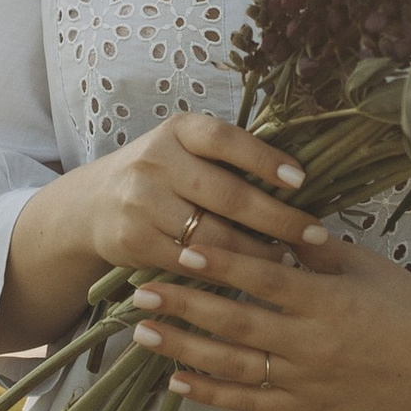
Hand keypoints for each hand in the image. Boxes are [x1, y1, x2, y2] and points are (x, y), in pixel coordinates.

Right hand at [0, 116, 329, 351]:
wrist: (94, 204)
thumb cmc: (164, 174)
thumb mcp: (187, 150)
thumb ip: (230, 159)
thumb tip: (300, 180)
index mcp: (179, 130)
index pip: (226, 140)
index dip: (264, 159)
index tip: (301, 180)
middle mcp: (156, 161)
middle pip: (226, 194)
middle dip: (276, 218)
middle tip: (315, 235)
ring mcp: (141, 202)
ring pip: (211, 236)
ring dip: (256, 253)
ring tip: (290, 260)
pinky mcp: (134, 241)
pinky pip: (189, 263)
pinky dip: (222, 274)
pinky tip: (249, 280)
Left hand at [128, 232, 410, 410]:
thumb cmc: (405, 303)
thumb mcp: (363, 264)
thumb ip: (311, 247)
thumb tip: (263, 217)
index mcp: (326, 300)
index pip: (262, 279)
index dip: (219, 264)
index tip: (180, 247)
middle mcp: (311, 343)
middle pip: (236, 324)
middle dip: (185, 307)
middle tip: (140, 291)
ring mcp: (306, 380)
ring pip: (233, 368)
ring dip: (184, 351)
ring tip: (142, 336)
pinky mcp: (305, 407)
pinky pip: (250, 404)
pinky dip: (211, 395)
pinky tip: (176, 383)